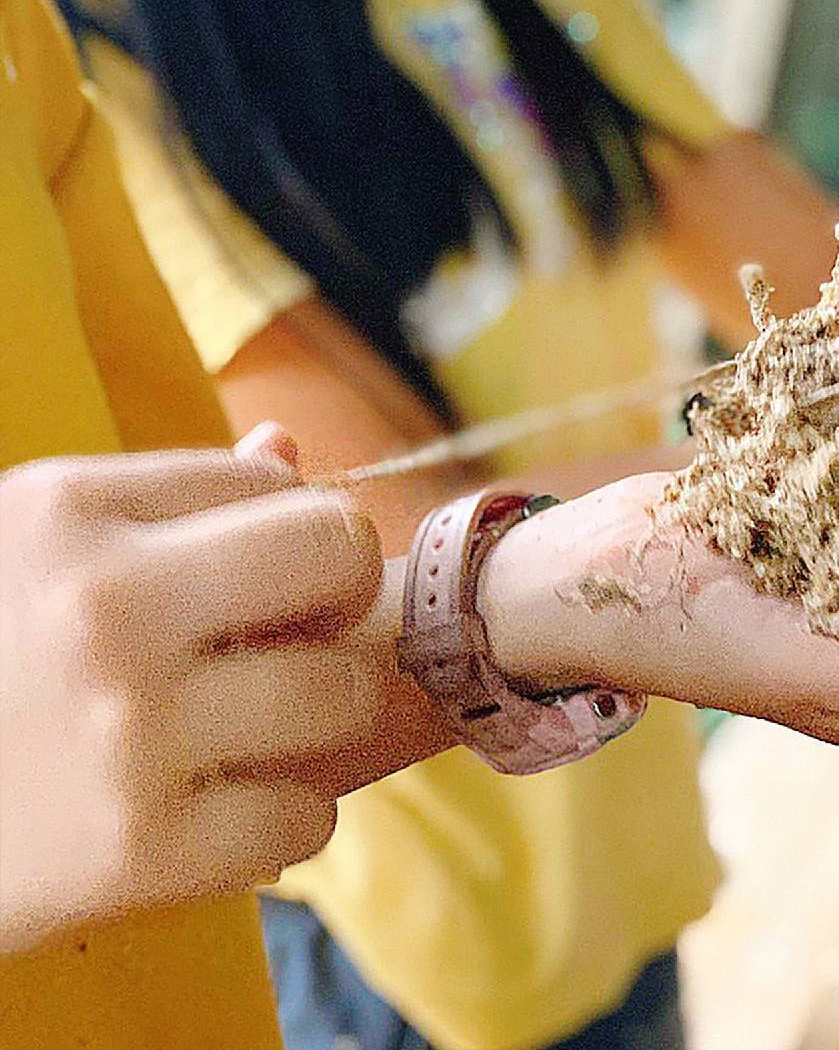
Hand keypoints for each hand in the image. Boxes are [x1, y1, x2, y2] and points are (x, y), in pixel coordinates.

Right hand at [0, 426, 383, 950]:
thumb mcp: (17, 552)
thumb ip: (154, 506)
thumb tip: (289, 452)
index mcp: (61, 511)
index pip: (277, 485)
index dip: (288, 535)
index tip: (254, 581)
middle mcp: (101, 605)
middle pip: (338, 557)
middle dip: (338, 600)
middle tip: (294, 642)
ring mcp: (125, 728)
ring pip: (343, 692)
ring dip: (316, 719)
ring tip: (252, 733)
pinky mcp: (136, 849)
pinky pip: (306, 817)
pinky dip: (282, 821)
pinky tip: (222, 814)